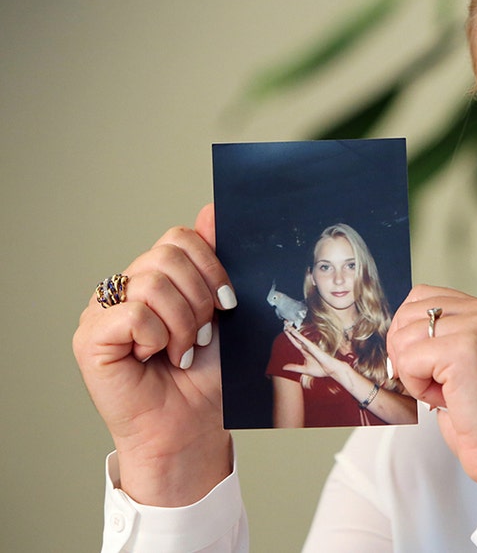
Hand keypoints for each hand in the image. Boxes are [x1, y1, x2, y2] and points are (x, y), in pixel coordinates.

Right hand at [72, 204, 234, 505]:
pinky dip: (158, 337)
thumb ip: (214, 262)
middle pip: (167, 255)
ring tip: (182, 350)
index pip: (180, 238)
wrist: (193, 426)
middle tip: (203, 333)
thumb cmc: (207, 375)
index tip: (227, 302)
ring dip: (183, 322)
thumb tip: (212, 209)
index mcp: (156, 277)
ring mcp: (103, 311)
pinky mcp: (91, 337)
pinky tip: (157, 358)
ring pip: (152, 283)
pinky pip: (133, 313)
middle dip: (200, 297)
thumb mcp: (222, 312)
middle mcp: (125, 288)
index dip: (211, 265)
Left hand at [281, 325, 346, 379]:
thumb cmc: (321, 370)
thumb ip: (294, 368)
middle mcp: (307, 347)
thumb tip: (284, 367)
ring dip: (292, 331)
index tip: (285, 330)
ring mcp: (309, 346)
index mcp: (305, 352)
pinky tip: (293, 332)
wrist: (331, 370)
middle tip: (284, 323)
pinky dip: (298, 336)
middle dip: (290, 330)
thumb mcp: (304, 370)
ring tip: (286, 324)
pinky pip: (304, 340)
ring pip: (299, 337)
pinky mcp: (313, 347)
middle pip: (296, 337)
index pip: (295, 342)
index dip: (289, 336)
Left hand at [387, 285, 476, 496]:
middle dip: (407, 352)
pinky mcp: (465, 350)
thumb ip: (449, 337)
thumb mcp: (474, 363)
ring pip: (405, 335)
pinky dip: (416, 387)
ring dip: (414, 372)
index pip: (427, 297)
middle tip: (434, 384)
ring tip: (447, 394)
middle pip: (410, 311)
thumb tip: (401, 330)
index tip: (428, 367)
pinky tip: (445, 401)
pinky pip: (408, 360)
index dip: (413, 335)